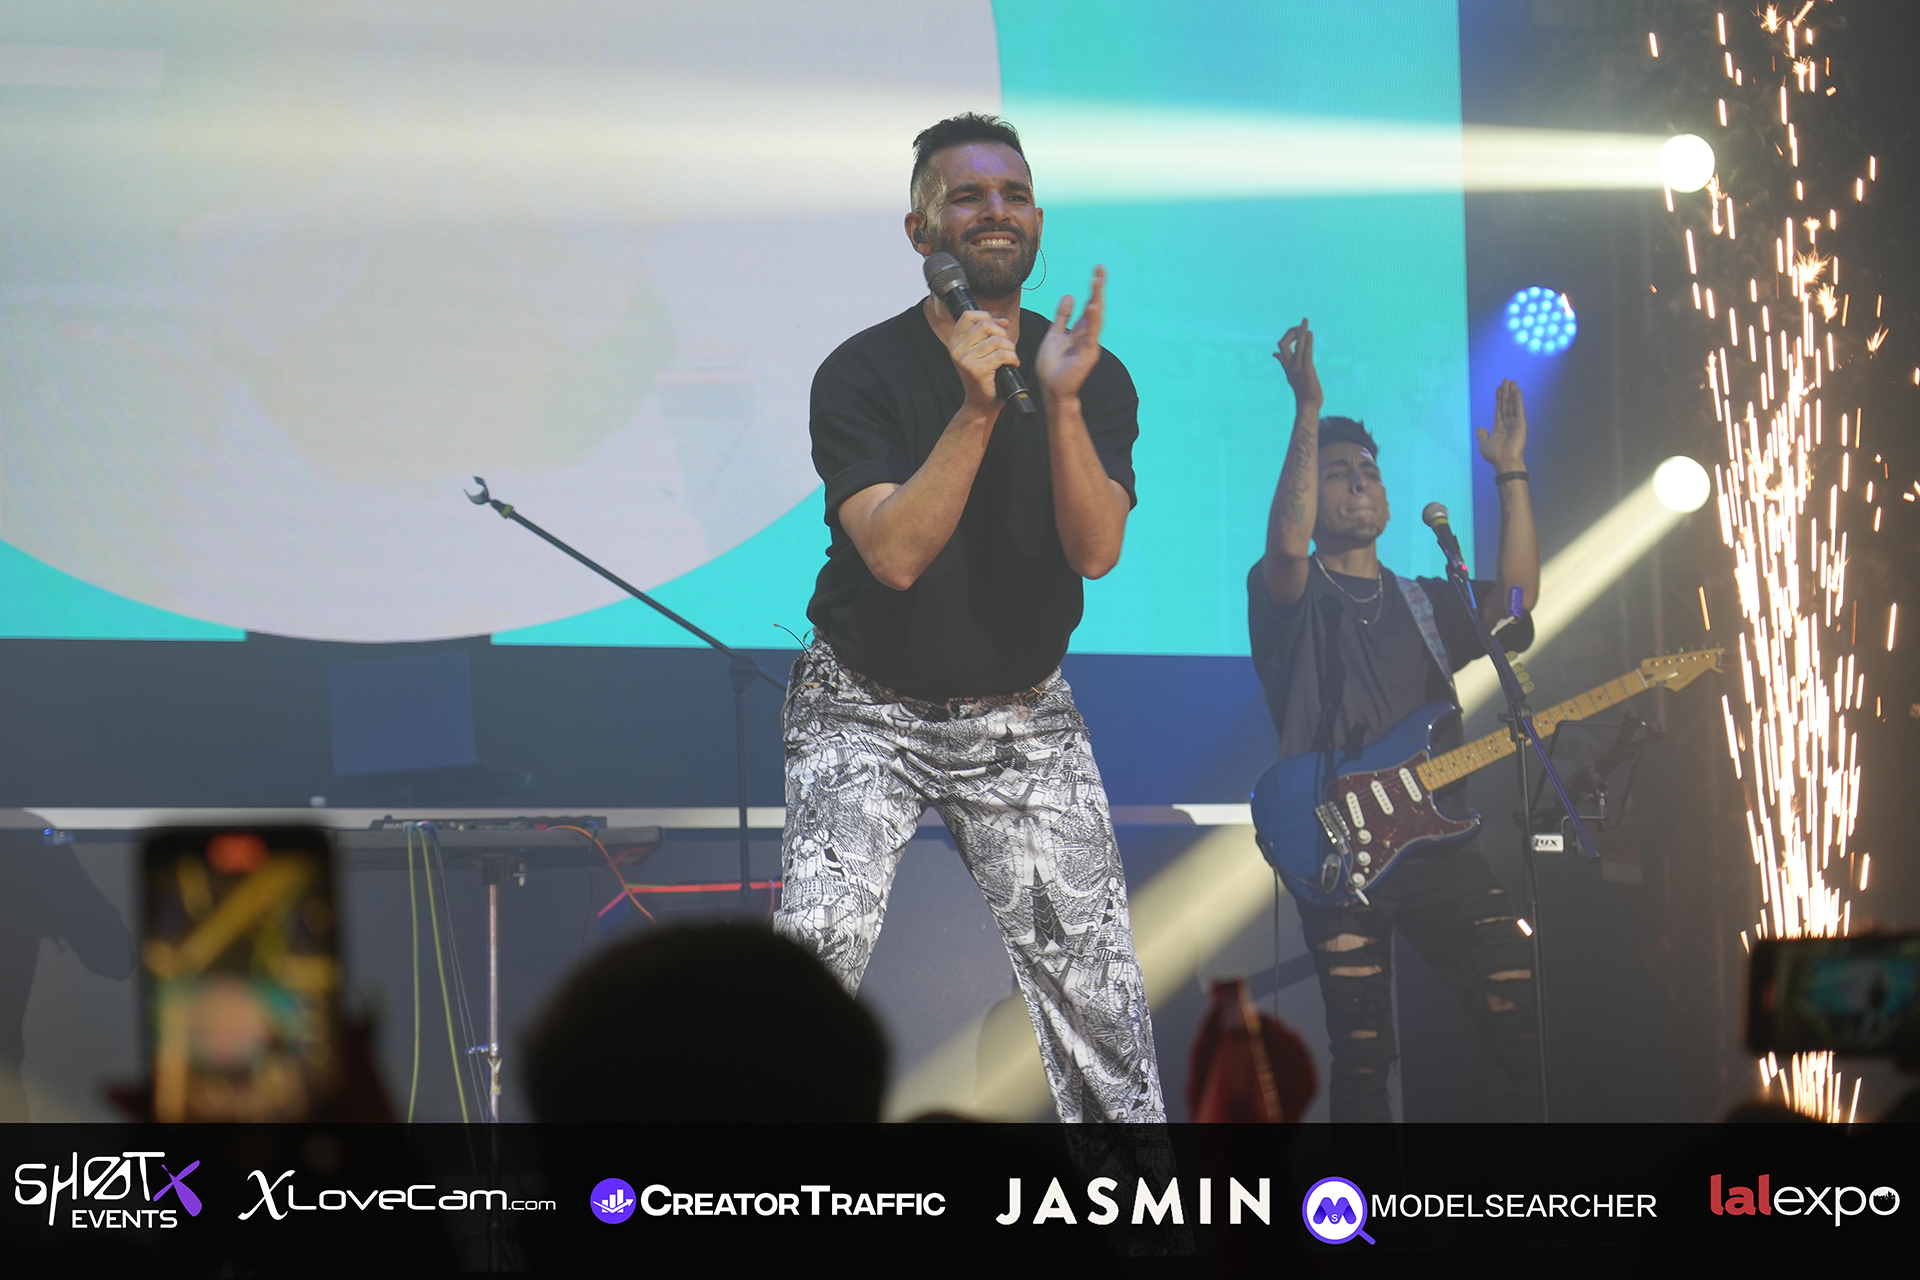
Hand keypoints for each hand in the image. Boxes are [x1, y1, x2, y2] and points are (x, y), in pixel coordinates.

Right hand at [948, 309, 1017, 412]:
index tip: (997, 329)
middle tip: (1007, 346)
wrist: (980, 404)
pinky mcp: (977, 370)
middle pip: (985, 324)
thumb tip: (1003, 321)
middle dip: (1002, 333)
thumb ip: (989, 333)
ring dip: (1010, 347)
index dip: (987, 316)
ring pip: (997, 340)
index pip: (968, 315)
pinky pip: (1002, 354)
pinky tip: (1013, 364)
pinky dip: (1013, 358)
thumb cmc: (984, 377)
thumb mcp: (982, 351)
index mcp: (955, 342)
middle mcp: (957, 350)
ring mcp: (965, 360)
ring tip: (1010, 357)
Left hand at [1036, 265, 1105, 399]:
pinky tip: (1092, 308)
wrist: (1051, 388)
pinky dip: (1092, 321)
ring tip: (1097, 282)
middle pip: (1095, 308)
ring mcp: (1089, 344)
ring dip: (1096, 300)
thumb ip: (1062, 316)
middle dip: (1097, 289)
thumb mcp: (1055, 334)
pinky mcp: (1087, 354)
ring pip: (1095, 319)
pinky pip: (1090, 335)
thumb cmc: (1052, 365)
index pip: (1088, 305)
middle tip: (1100, 270)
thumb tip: (1070, 295)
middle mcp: (1087, 335)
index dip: (1093, 288)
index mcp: (1080, 330)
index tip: (1097, 271)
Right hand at [1274, 319, 1322, 409]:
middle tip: (1300, 326)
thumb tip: (1275, 353)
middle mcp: (1290, 365)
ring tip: (1305, 320)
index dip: (1287, 337)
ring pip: (1297, 346)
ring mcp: (1298, 368)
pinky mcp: (1307, 371)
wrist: (1307, 406)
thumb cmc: (1302, 391)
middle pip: (1283, 344)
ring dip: (1301, 331)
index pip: (1281, 347)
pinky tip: (1310, 332)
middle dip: (1291, 332)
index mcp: (1287, 366)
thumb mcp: (1292, 375)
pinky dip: (1308, 341)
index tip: (1297, 332)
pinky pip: (1306, 353)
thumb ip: (1284, 362)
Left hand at [1477, 379, 1527, 468]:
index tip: (1498, 388)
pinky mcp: (1521, 424)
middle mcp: (1508, 423)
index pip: (1499, 409)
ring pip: (1513, 404)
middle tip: (1506, 380)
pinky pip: (1519, 409)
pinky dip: (1518, 400)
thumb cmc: (1495, 455)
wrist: (1504, 462)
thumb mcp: (1484, 445)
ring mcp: (1515, 423)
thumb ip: (1483, 435)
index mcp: (1500, 427)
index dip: (1499, 399)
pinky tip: (1517, 390)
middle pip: (1506, 404)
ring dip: (1512, 393)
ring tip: (1512, 382)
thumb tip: (1480, 428)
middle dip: (1506, 392)